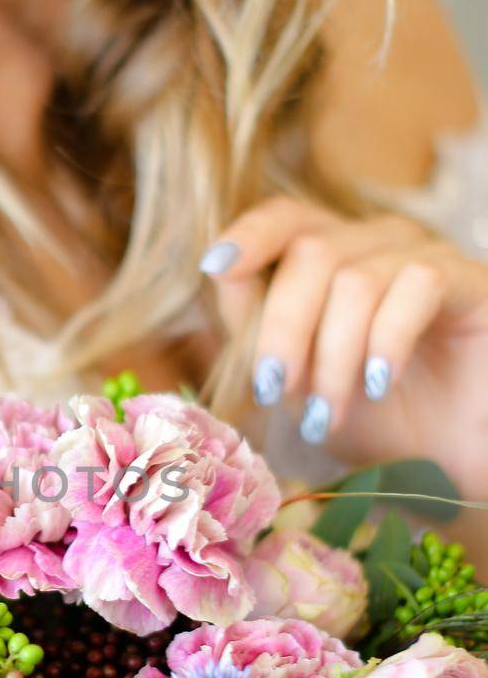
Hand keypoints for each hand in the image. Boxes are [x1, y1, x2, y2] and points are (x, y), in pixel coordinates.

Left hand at [200, 200, 487, 497]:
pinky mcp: (470, 280)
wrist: (455, 460)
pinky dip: (386, 339)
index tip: (215, 266)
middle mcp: (379, 243)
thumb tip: (220, 271)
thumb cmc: (378, 419)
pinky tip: (378, 384)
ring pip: (357, 280)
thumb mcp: (300, 380)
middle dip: (284, 328)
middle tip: (276, 392)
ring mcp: (427, 256)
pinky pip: (418, 287)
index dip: (250, 233)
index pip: (287, 217)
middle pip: (311, 252)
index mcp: (334, 256)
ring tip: (327, 417)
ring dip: (333, 356)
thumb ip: (257, 327)